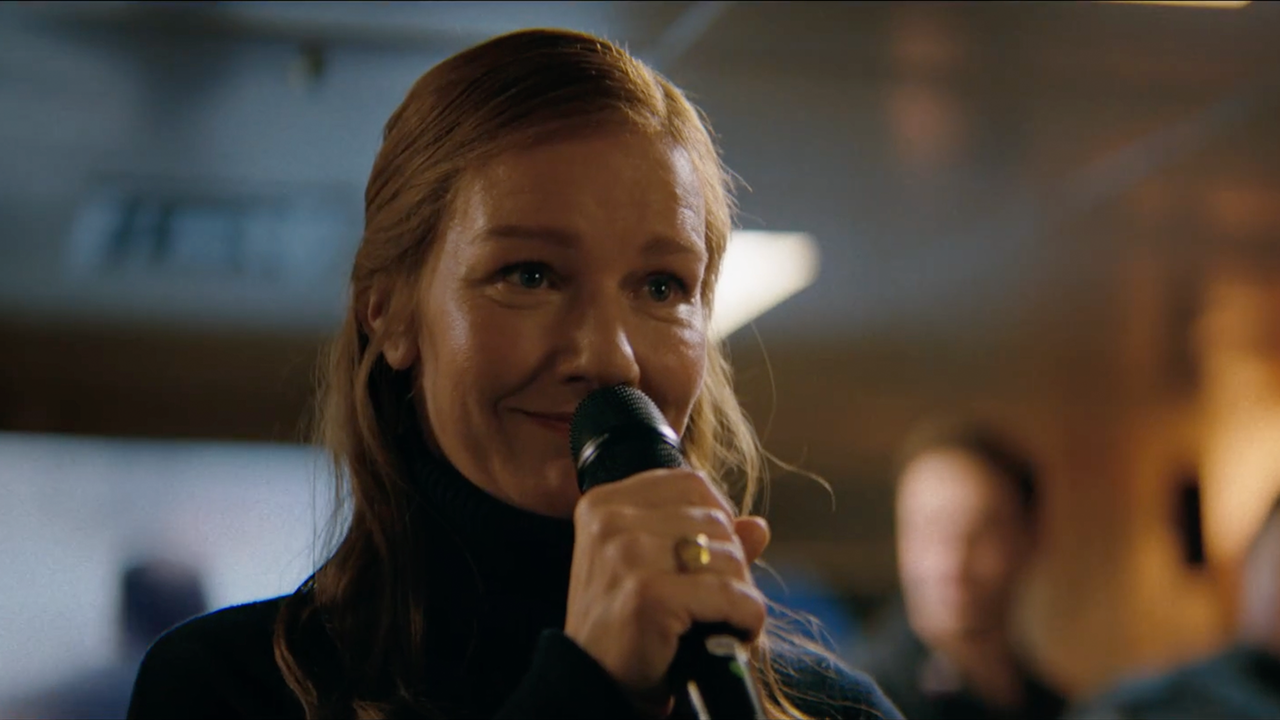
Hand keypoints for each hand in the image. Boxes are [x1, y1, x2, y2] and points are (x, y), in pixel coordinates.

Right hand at [563, 468, 771, 711]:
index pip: (691, 484)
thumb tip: (758, 527)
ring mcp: (628, 554)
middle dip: (728, 564)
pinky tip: (735, 634)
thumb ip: (703, 539)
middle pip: (715, 519)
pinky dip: (747, 618)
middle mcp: (611, 520)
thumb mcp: (653, 569)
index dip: (716, 520)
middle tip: (711, 601)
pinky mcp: (650, 593)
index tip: (707, 560)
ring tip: (717, 619)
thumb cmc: (623, 625)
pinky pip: (731, 594)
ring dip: (739, 593)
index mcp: (605, 502)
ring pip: (729, 555)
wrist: (594, 684)